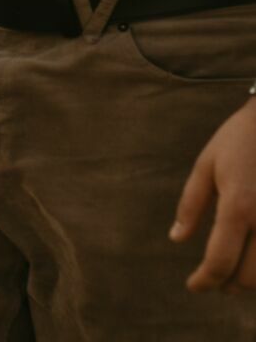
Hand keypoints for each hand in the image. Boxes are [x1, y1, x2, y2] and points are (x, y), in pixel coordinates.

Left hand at [171, 96, 255, 293]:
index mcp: (238, 207)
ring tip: (232, 277)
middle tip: (212, 282)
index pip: (219, 261)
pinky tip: (252, 259)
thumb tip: (177, 239)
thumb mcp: (207, 165)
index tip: (193, 285)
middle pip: (247, 277)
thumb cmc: (239, 140)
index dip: (204, 280)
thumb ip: (191, 204)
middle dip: (226, 284)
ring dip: (249, 282)